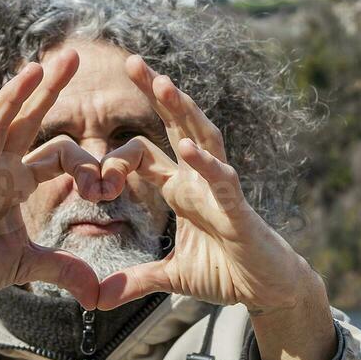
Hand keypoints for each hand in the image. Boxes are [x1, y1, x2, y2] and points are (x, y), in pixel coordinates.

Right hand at [0, 52, 100, 332]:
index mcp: (17, 181)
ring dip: (17, 95)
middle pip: (27, 119)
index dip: (86, 165)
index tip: (106, 188)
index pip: (58, 154)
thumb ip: (61, 269)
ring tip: (37, 65)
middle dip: (50, 88)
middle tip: (74, 54)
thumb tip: (96, 292)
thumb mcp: (25, 267)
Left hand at [27, 56, 335, 359]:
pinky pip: (222, 180)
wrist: (268, 290)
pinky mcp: (239, 210)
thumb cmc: (228, 273)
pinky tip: (189, 148)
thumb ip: (135, 281)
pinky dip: (205, 164)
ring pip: (202, 137)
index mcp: (180, 188)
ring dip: (183, 111)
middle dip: (156, 92)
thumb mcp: (171, 277)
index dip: (113, 162)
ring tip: (164, 83)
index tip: (92, 186)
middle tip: (131, 60)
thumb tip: (96, 300)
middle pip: (176, 124)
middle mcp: (199, 178)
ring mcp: (220, 189)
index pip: (142, 154)